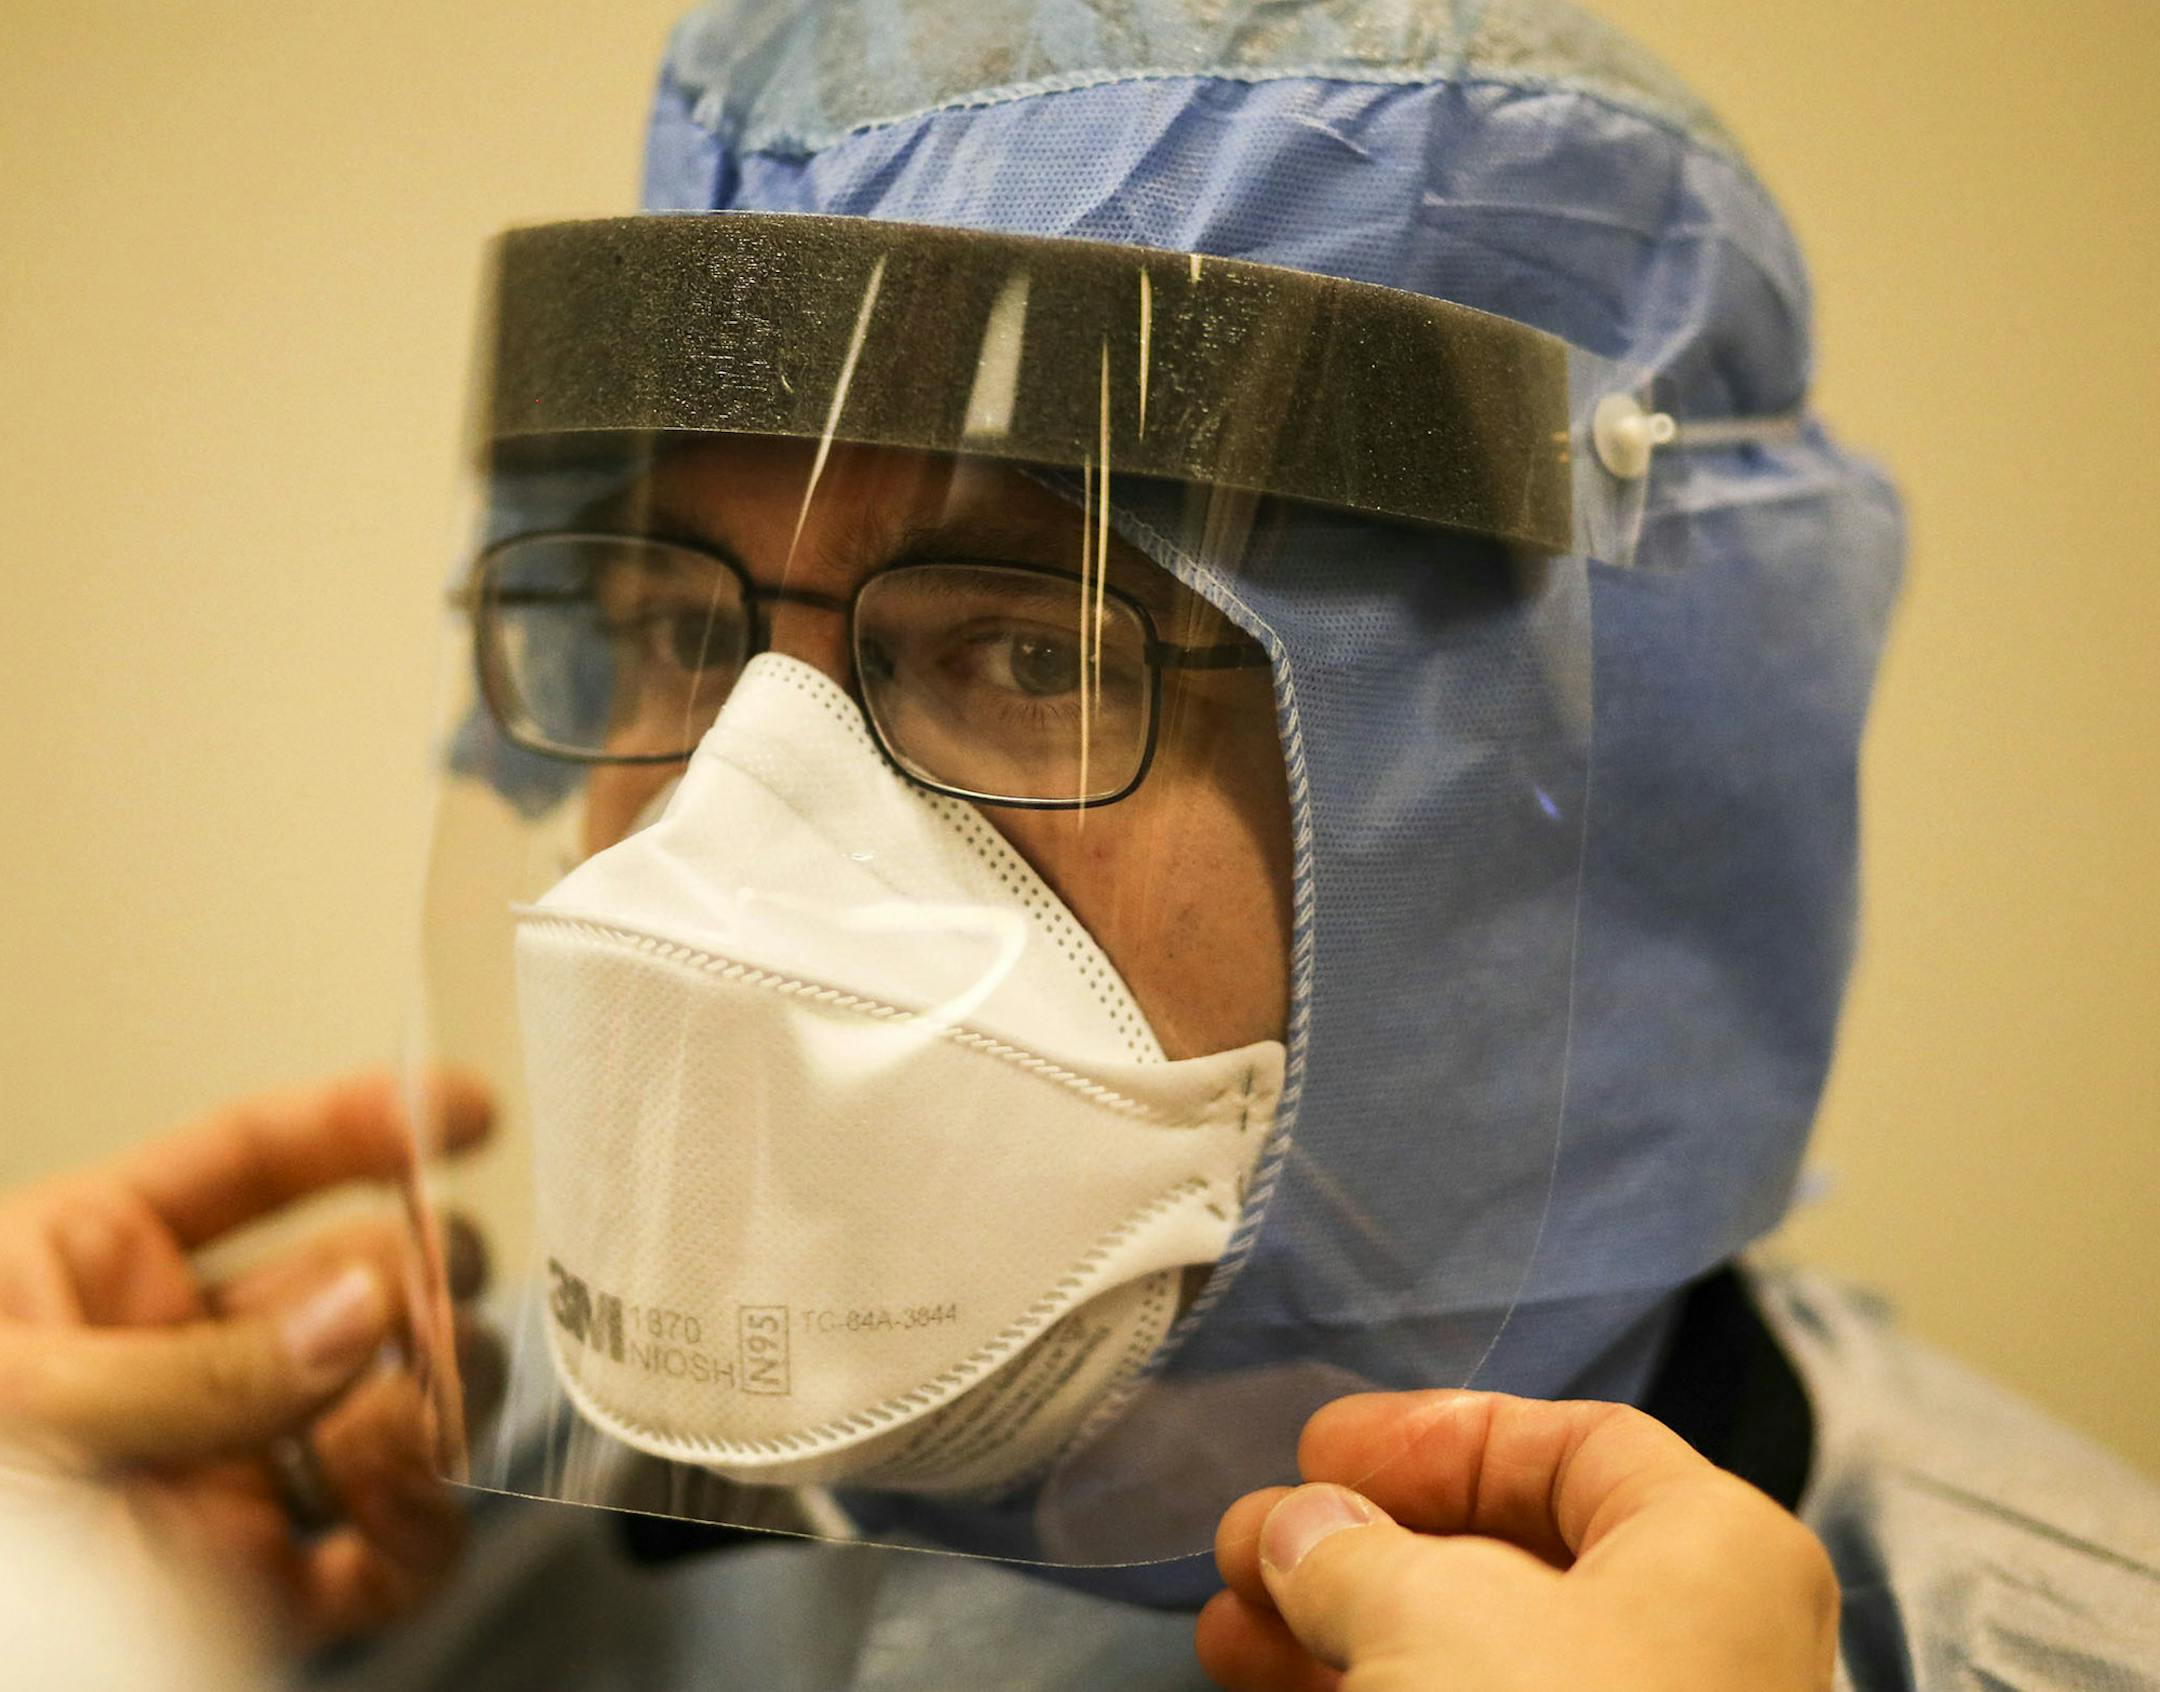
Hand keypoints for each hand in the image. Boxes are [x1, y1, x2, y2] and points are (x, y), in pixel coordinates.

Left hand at [0, 1070, 495, 1645]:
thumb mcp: (21, 1401)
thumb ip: (192, 1366)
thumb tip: (364, 1316)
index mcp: (96, 1271)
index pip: (257, 1161)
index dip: (368, 1122)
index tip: (468, 1113)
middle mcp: (183, 1363)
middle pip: (363, 1278)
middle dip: (419, 1282)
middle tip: (420, 1307)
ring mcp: (233, 1474)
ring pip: (403, 1402)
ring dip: (432, 1397)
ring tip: (403, 1417)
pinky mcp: (262, 1592)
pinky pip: (394, 1555)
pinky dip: (425, 1525)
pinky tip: (396, 1499)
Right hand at [1197, 1390, 1838, 1691]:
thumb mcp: (1425, 1613)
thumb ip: (1349, 1548)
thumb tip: (1301, 1528)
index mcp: (1712, 1553)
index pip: (1579, 1445)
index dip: (1439, 1433)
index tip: (1320, 1452)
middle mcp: (1699, 1646)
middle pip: (1511, 1556)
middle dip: (1362, 1542)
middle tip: (1251, 1543)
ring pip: (1478, 1657)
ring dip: (1345, 1629)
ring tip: (1227, 1630)